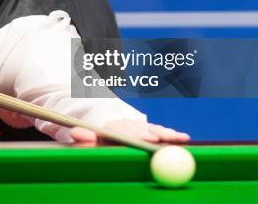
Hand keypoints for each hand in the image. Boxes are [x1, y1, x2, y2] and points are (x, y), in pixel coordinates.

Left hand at [71, 119, 189, 143]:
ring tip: (182, 138)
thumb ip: (85, 135)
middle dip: (158, 134)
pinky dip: (170, 134)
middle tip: (169, 138)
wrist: (107, 120)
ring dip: (168, 134)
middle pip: (146, 130)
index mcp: (115, 127)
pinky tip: (182, 138)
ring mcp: (141, 127)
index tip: (150, 138)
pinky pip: (161, 131)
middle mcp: (130, 125)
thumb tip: (76, 132)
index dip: (140, 135)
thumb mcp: (90, 134)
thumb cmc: (100, 134)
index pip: (128, 131)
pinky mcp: (149, 130)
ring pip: (156, 129)